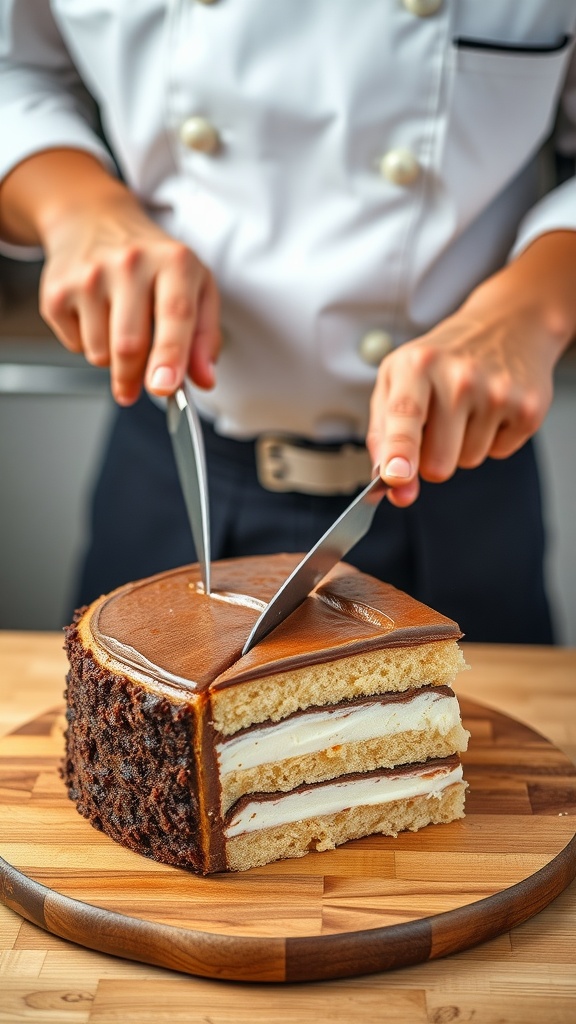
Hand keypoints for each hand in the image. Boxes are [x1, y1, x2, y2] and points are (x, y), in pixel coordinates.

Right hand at [0, 150, 219, 404]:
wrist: (93, 220)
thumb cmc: (153, 260)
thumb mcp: (196, 286)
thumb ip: (206, 336)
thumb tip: (204, 379)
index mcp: (174, 261)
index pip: (174, 314)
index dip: (171, 355)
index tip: (165, 386)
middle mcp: (130, 262)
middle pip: (129, 345)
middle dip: (136, 378)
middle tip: (143, 386)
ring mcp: (89, 275)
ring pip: (100, 354)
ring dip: (114, 361)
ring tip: (121, 328)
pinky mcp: (56, 290)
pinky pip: (76, 346)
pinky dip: (89, 345)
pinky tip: (97, 316)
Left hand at [366, 232, 575, 506]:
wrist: (508, 324)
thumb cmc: (442, 358)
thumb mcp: (397, 378)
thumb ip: (383, 433)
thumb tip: (388, 485)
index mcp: (417, 365)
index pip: (405, 415)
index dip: (400, 450)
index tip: (397, 476)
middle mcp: (459, 377)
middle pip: (438, 463)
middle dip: (432, 458)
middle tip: (438, 422)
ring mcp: (497, 392)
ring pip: (468, 461)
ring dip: (463, 445)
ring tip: (468, 407)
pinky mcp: (529, 409)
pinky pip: (498, 453)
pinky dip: (492, 438)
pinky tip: (491, 408)